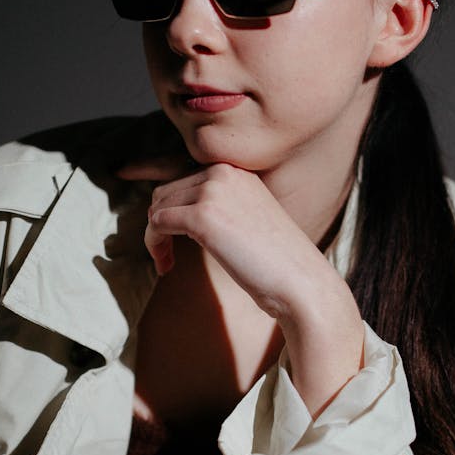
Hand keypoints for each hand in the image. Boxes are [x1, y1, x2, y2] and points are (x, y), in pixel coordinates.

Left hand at [117, 157, 363, 414]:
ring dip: (155, 237)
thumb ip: (217, 209)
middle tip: (166, 257)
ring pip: (157, 207)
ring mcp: (213, 191)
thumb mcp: (246, 221)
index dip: (169, 210)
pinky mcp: (203, 215)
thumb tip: (169, 213)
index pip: (183, 181)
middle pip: (165, 192)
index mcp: (236, 172)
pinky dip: (155, 245)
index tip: (169, 238)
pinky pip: (157, 223)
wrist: (300, 282)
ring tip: (166, 262)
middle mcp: (223, 173)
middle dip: (159, 225)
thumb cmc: (276, 263)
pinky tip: (167, 266)